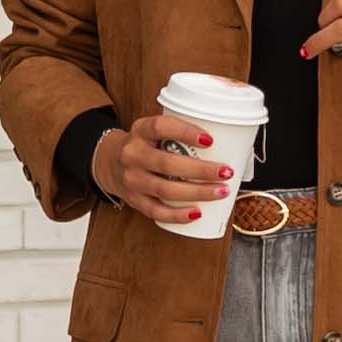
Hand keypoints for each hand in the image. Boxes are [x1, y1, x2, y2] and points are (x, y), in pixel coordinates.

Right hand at [95, 110, 235, 223]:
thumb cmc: (146, 145)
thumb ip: (180, 134)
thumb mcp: (154, 131)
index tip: (210, 140)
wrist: (109, 163)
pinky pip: (156, 211)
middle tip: (226, 172)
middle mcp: (133, 154)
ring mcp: (131, 179)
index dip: (186, 132)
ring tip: (221, 192)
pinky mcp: (133, 200)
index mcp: (141, 130)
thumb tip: (231, 142)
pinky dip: (178, 215)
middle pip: (168, 163)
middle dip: (201, 170)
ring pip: (165, 189)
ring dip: (197, 192)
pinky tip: (197, 213)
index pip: (161, 127)